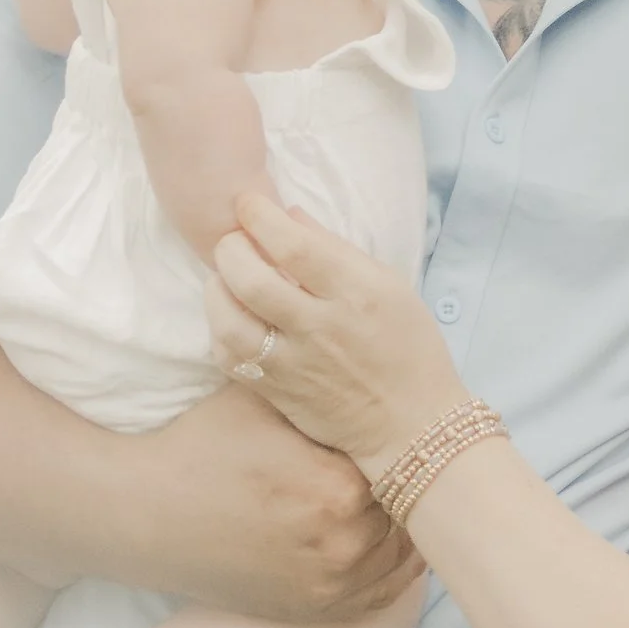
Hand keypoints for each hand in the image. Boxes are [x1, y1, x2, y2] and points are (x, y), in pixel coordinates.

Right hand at [108, 383, 419, 622]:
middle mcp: (341, 543)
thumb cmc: (201, 448)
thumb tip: (367, 371)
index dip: (396, 440)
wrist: (146, 516)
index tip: (398, 426)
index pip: (399, 459)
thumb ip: (318, 389)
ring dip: (404, 525)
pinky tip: (399, 544)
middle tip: (415, 459)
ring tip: (411, 495)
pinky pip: (380, 594)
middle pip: (404, 506)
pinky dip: (395, 570)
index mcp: (336, 486)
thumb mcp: (262, 401)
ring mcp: (329, 584)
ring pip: (400, 553)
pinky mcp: (313, 610)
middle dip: (401, 481)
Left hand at [208, 186, 465, 476]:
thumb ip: (336, 249)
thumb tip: (289, 215)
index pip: (294, 247)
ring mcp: (294, 365)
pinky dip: (220, 331)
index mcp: (356, 294)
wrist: (412, 424)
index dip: (261, 217)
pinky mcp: (278, 393)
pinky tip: (230, 316)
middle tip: (233, 239)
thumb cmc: (409, 346)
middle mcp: (321, 329)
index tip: (248, 203)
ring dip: (216, 290)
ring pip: (230, 323)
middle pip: (252, 281)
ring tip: (224, 276)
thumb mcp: (390, 285)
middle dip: (230, 248)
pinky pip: (230, 359)